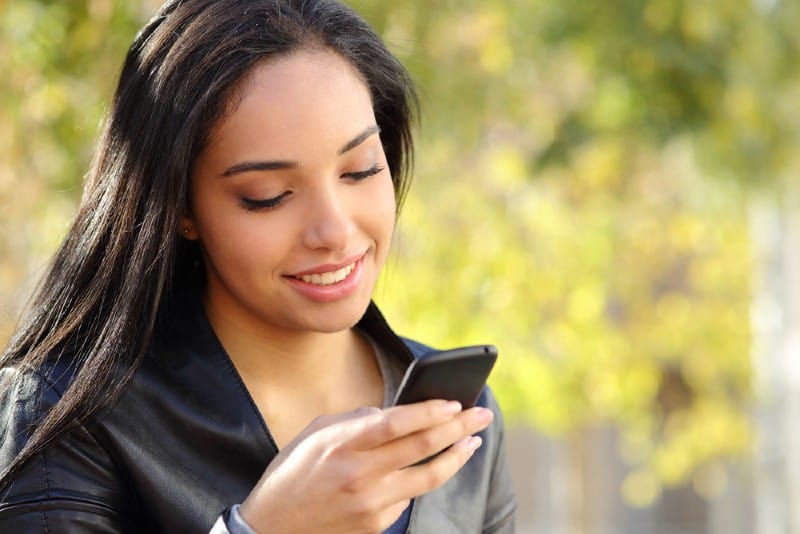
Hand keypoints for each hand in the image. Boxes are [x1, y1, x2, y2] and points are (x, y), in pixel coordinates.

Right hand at [239, 400, 492, 533]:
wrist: (272, 530)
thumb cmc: (293, 474)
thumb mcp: (315, 434)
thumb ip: (355, 422)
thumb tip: (390, 415)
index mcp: (342, 445)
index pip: (396, 423)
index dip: (429, 411)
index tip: (454, 403)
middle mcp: (360, 475)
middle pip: (421, 447)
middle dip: (458, 428)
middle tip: (481, 414)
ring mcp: (371, 504)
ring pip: (428, 477)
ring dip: (457, 457)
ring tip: (473, 442)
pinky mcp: (377, 525)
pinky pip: (408, 496)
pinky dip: (422, 478)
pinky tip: (433, 465)